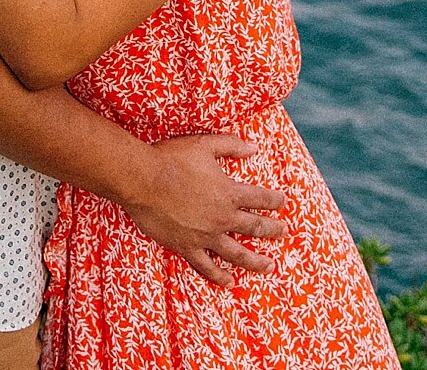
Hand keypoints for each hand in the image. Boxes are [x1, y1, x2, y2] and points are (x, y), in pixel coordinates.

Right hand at [121, 133, 286, 285]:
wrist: (143, 179)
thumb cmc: (172, 159)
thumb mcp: (205, 144)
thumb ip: (231, 145)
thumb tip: (253, 148)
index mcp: (229, 193)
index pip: (260, 198)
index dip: (274, 200)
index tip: (283, 202)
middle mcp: (222, 217)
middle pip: (255, 227)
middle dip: (272, 230)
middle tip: (283, 232)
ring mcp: (205, 235)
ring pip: (237, 253)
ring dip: (255, 261)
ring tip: (268, 266)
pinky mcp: (187, 246)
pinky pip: (206, 266)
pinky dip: (218, 276)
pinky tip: (229, 282)